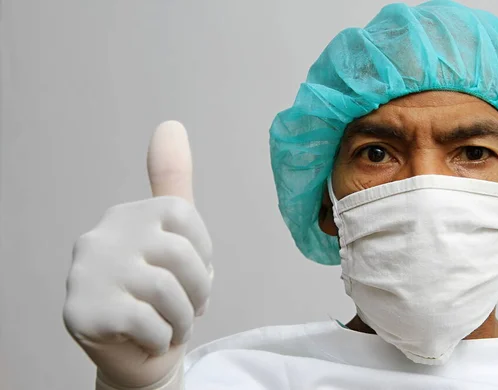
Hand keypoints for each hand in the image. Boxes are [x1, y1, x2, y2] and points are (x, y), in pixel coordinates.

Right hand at [63, 121, 212, 388]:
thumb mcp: (171, 237)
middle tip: (191, 309)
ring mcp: (88, 273)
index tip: (197, 274)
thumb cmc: (158, 293)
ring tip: (177, 326)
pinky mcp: (82, 311)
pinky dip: (163, 338)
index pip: (184, 215)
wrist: (133, 352)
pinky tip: (154, 338)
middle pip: (179, 254)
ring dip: (182, 318)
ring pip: (165, 290)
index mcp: (127, 215)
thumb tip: (171, 124)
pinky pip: (148, 322)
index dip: (203, 251)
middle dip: (198, 290)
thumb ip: (172, 182)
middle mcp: (101, 236)